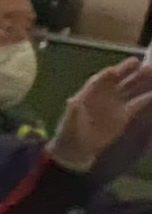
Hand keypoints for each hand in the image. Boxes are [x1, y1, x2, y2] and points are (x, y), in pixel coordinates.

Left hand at [50, 57, 151, 172]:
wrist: (78, 149)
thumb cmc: (69, 133)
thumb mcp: (69, 123)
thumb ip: (73, 113)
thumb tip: (72, 101)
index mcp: (89, 93)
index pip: (100, 80)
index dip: (108, 74)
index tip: (116, 69)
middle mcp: (104, 95)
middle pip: (118, 79)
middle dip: (129, 71)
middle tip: (143, 64)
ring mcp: (115, 104)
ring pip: (130, 88)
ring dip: (141, 80)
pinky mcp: (124, 115)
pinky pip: (138, 104)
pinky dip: (147, 98)